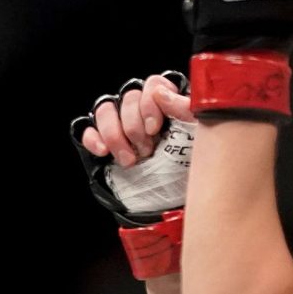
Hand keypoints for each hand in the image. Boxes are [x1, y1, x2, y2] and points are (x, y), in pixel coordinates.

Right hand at [69, 72, 194, 278]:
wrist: (179, 209)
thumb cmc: (197, 172)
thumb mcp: (204, 139)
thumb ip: (189, 109)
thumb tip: (162, 93)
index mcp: (171, 106)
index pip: (152, 84)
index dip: (150, 104)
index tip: (157, 129)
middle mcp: (145, 113)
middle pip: (127, 97)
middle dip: (134, 126)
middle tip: (147, 150)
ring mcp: (123, 128)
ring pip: (106, 110)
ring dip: (115, 134)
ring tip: (130, 160)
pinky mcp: (105, 145)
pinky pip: (88, 129)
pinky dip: (93, 138)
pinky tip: (103, 152)